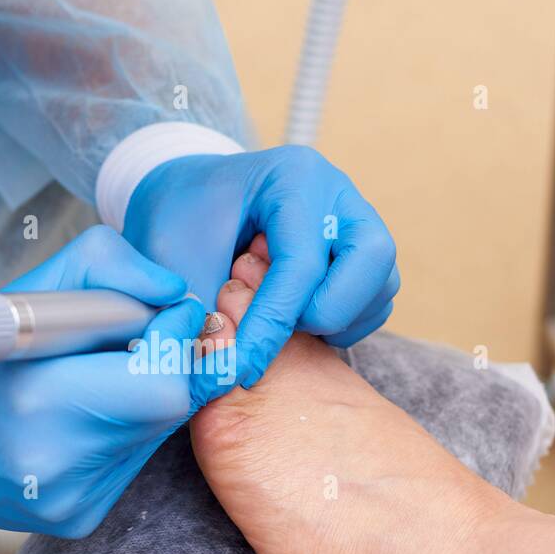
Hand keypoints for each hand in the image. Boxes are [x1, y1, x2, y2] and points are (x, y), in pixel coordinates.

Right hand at [0, 225, 204, 536]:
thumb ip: (110, 268)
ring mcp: (70, 499)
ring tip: (92, 382)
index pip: (164, 383)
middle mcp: (57, 462)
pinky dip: (120, 434)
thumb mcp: (31, 289)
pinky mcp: (77, 518)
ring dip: (144, 400)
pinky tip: (78, 422)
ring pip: (155, 435)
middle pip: (169, 408)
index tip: (169, 313)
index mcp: (40, 399)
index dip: (176, 341)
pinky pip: (130, 465)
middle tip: (135, 343)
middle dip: (166, 367)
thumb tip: (173, 293)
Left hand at [122, 145, 399, 398]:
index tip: (239, 369)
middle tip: (276, 327)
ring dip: (336, 321)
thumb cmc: (179, 221)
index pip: (301, 263)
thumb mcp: (173, 261)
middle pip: (372, 259)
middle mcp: (337, 192)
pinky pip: (375, 301)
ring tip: (278, 318)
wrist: (188, 199)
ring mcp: (357, 218)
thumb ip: (199, 316)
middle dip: (326, 312)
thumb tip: (222, 376)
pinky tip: (295, 318)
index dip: (271, 326)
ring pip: (380, 285)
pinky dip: (343, 324)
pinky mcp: (362, 251)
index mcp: (292, 178)